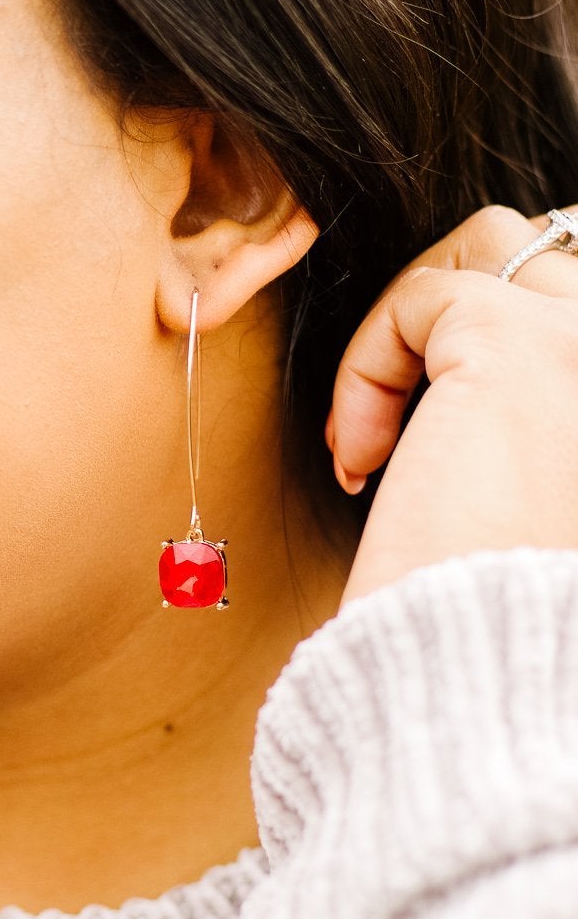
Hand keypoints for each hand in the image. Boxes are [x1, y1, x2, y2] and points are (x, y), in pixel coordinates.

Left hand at [326, 205, 577, 607]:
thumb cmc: (489, 614)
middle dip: (449, 321)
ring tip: (376, 430)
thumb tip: (463, 374)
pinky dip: (367, 366)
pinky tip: (361, 459)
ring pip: (492, 245)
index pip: (571, 308)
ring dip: (414, 321)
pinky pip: (421, 300)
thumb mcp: (530, 491)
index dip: (486, 351)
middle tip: (393, 431)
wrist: (477, 673)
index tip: (429, 454)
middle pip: (546, 256)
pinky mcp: (517, 342)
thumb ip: (528, 418)